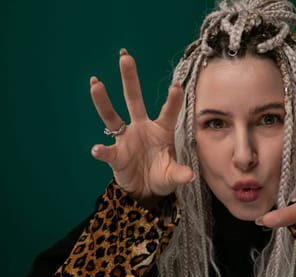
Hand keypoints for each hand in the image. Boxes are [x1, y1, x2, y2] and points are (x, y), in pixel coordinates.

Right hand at [90, 49, 194, 203]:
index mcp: (161, 130)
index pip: (168, 112)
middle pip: (134, 100)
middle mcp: (142, 128)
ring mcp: (126, 139)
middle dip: (130, 79)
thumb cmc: (162, 175)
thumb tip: (190, 176)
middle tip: (125, 57)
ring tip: (96, 84)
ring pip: (112, 116)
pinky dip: (102, 151)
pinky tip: (97, 150)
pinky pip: (107, 151)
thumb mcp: (173, 175)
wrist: (146, 190)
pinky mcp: (116, 155)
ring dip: (103, 101)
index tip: (176, 85)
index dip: (173, 100)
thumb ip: (180, 174)